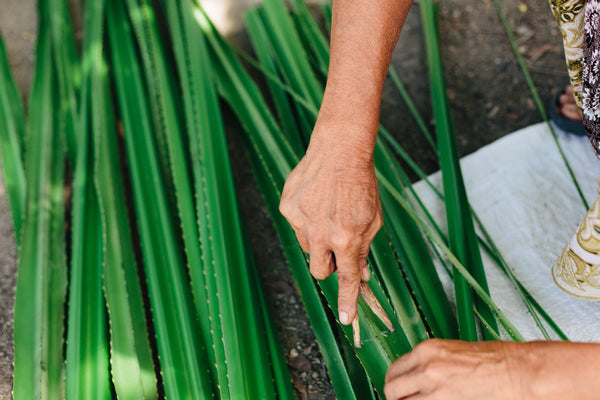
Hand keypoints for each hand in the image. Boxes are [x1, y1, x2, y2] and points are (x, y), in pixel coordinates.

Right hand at [279, 126, 382, 324]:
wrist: (339, 151)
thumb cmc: (361, 184)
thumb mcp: (373, 219)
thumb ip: (364, 249)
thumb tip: (361, 274)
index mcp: (346, 238)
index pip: (346, 278)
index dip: (347, 301)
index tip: (346, 319)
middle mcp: (321, 234)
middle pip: (319, 271)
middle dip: (329, 266)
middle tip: (338, 248)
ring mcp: (300, 221)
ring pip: (308, 247)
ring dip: (318, 241)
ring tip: (328, 214)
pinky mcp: (287, 208)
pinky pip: (296, 226)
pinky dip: (306, 220)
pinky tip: (316, 202)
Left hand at [384, 339, 599, 399]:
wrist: (518, 371)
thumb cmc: (494, 361)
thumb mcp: (451, 353)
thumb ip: (429, 365)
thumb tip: (415, 379)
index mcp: (426, 351)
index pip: (394, 372)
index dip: (395, 385)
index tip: (399, 391)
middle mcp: (426, 368)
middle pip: (392, 390)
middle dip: (397, 398)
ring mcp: (435, 389)